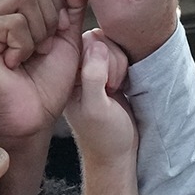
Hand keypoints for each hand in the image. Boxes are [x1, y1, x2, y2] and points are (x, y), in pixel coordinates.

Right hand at [0, 0, 83, 141]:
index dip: (55, 5)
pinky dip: (25, 45)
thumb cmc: (47, 83)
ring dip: (38, 32)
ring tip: (27, 55)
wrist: (33, 119)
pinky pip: (13, 22)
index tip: (51, 38)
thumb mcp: (67, 35)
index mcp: (3, 5)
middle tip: (39, 49)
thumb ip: (70, 2)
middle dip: (48, 17)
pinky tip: (14, 63)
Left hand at [64, 30, 135, 163]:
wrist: (118, 155)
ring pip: (113, 45)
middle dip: (114, 61)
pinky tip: (122, 85)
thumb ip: (93, 77)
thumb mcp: (97, 108)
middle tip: (112, 88)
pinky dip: (126, 66)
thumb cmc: (105, 137)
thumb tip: (97, 45)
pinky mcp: (109, 73)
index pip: (86, 43)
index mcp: (68, 75)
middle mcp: (79, 69)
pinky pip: (121, 54)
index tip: (106, 84)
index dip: (102, 58)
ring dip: (121, 65)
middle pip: (101, 39)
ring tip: (116, 89)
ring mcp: (95, 70)